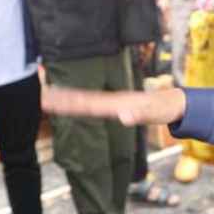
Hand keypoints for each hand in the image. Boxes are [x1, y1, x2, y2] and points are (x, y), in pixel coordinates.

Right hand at [42, 86, 185, 125]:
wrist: (173, 102)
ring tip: (48, 97)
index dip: (68, 102)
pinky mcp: (116, 105)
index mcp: (116, 102)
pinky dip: (79, 101)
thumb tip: (122, 116)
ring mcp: (113, 102)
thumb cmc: (164, 108)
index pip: (87, 103)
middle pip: (81, 99)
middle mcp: (112, 100)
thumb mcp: (153, 113)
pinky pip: (94, 103)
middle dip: (61, 99)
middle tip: (40, 97)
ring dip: (67, 99)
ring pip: (85, 100)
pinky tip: (71, 102)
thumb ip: (138, 114)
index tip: (49, 100)